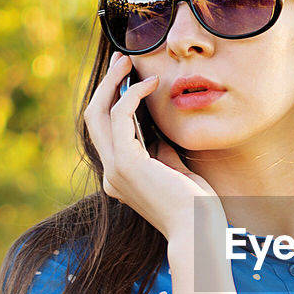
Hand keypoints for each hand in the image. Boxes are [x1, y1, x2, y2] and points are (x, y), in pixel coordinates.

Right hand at [83, 51, 224, 238]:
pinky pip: (120, 117)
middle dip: (105, 86)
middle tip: (121, 60)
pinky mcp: (126, 164)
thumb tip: (158, 135)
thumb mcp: (177, 174)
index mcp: (122, 180)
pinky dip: (132, 96)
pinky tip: (149, 84)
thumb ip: (162, 155)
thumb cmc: (197, 209)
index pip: (109, 134)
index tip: (129, 79)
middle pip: (95, 120)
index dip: (115, 103)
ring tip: (129, 61)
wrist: (199, 233)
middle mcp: (112, 175)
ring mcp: (115, 170)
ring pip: (98, 114)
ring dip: (112, 84)